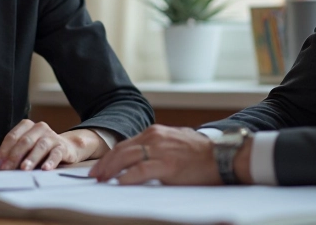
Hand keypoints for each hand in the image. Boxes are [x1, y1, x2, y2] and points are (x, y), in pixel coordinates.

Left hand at [0, 120, 104, 170]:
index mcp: (27, 126)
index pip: (12, 137)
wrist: (66, 148)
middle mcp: (40, 128)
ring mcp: (52, 137)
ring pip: (40, 146)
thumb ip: (9, 153)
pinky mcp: (62, 147)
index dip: (3, 151)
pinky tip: (45, 168)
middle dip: (14, 156)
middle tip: (6, 170)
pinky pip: (56, 154)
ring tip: (24, 169)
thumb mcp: (24, 148)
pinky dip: (50, 161)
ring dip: (31, 158)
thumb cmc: (39, 150)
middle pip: (24, 141)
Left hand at [89, 125, 225, 184]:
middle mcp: (155, 137)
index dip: (110, 157)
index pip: (126, 144)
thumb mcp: (175, 142)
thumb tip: (144, 157)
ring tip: (101, 180)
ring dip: (110, 170)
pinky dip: (127, 177)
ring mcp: (160, 150)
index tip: (100, 167)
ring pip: (126, 158)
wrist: (222, 156)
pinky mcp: (167, 165)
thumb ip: (158, 146)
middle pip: (121, 150)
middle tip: (94, 176)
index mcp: (155, 132)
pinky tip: (119, 184)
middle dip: (105, 164)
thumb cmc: (201, 153)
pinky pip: (141, 170)